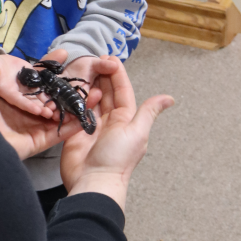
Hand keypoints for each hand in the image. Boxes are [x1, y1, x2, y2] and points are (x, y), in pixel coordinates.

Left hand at [0, 46, 102, 160]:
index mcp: (12, 93)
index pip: (34, 76)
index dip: (49, 65)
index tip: (63, 53)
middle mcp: (25, 108)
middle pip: (52, 93)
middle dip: (69, 84)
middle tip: (89, 73)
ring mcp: (34, 125)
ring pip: (60, 111)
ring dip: (77, 103)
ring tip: (96, 92)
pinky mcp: (39, 140)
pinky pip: (60, 132)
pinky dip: (75, 125)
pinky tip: (89, 114)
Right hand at [61, 56, 172, 210]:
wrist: (93, 182)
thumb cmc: (118, 159)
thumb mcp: (137, 132)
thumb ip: (148, 112)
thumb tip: (170, 98)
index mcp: (125, 118)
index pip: (122, 90)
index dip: (116, 74)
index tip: (109, 58)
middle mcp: (109, 120)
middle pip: (105, 92)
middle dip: (101, 75)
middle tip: (93, 59)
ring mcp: (91, 125)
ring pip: (90, 99)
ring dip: (87, 84)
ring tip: (81, 69)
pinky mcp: (75, 130)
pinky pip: (75, 110)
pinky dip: (74, 99)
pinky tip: (71, 87)